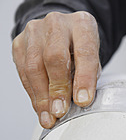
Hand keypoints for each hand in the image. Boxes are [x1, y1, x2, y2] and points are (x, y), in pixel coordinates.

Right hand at [12, 11, 100, 127]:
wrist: (62, 32)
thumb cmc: (80, 47)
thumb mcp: (93, 57)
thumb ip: (89, 75)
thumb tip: (80, 101)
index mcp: (82, 24)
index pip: (84, 52)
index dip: (84, 79)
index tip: (83, 101)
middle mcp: (57, 23)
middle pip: (54, 57)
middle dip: (58, 89)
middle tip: (61, 110)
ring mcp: (35, 31)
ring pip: (34, 67)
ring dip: (42, 96)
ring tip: (50, 116)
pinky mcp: (19, 43)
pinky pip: (23, 72)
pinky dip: (33, 94)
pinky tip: (40, 108)